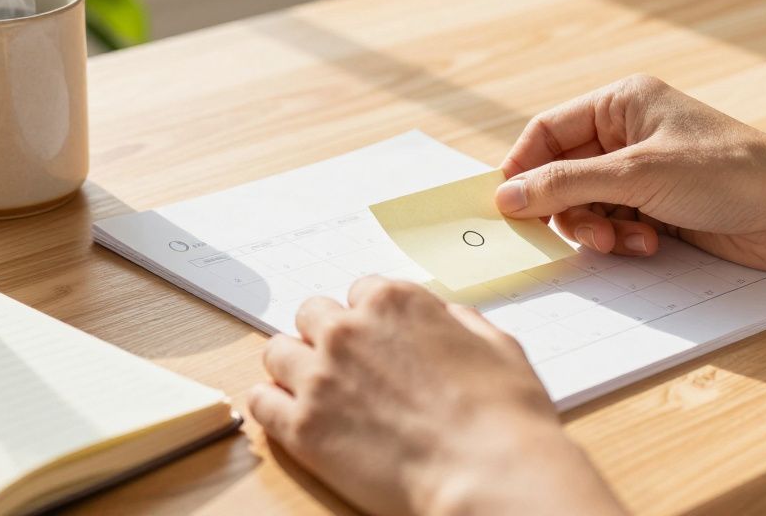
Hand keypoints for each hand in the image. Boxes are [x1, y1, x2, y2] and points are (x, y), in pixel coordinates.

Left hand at [248, 277, 623, 515]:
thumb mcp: (498, 346)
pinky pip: (260, 401)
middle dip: (327, 336)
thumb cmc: (505, 416)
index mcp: (395, 302)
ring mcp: (320, 377)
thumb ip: (460, 322)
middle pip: (312, 314)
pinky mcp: (302, 426)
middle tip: (346, 368)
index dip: (370, 319)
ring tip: (318, 393)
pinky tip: (291, 417)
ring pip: (277, 352)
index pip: (360, 291)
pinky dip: (272, 406)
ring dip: (295, 368)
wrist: (490, 475)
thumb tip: (446, 318)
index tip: (378, 341)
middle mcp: (349, 330)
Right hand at [496, 74, 765, 271]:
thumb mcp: (636, 175)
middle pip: (563, 174)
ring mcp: (645, 172)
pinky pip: (615, 225)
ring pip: (587, 205)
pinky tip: (650, 244)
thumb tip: (506, 195)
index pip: (548, 131)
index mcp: (622, 104)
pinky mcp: (660, 207)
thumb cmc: (727, 174)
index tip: (508, 205)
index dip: (524, 167)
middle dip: (569, 208)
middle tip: (584, 233)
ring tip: (626, 241)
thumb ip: (565, 185)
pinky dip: (623, 239)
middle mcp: (629, 134)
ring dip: (599, 229)